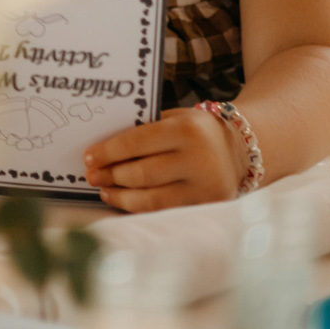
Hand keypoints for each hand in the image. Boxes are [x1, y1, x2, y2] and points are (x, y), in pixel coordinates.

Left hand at [84, 109, 247, 210]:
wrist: (241, 147)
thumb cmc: (196, 130)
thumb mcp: (175, 118)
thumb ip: (145, 130)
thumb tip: (102, 149)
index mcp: (186, 130)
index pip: (138, 142)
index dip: (108, 152)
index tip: (88, 157)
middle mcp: (198, 159)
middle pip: (143, 173)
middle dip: (111, 176)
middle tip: (91, 176)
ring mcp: (205, 186)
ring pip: (153, 198)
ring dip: (121, 196)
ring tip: (104, 190)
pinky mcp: (207, 205)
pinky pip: (166, 210)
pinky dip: (140, 207)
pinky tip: (124, 200)